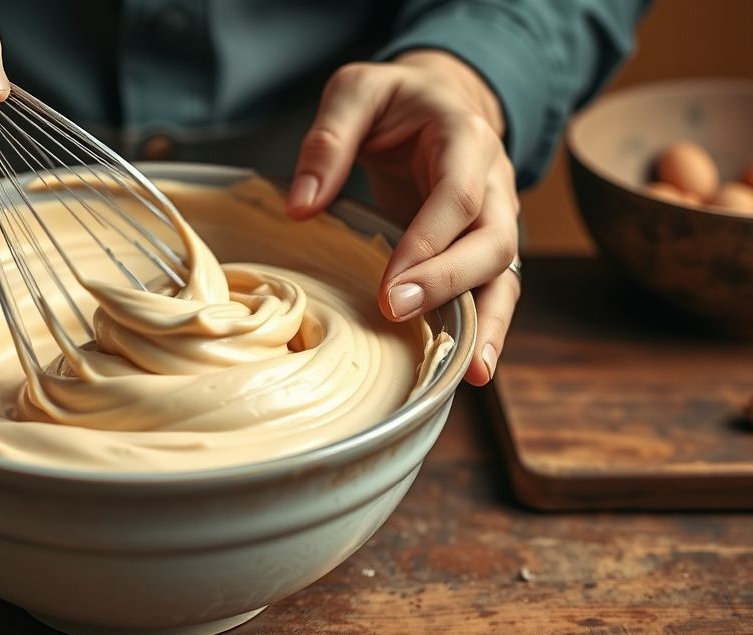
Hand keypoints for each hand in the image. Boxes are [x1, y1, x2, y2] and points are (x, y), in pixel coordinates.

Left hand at [286, 50, 519, 385]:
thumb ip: (327, 139)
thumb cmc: (396, 99)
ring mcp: (494, 218)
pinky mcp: (479, 246)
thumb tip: (299, 207)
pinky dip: (486, 329)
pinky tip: (472, 370)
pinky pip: (492, 289)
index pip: (457, 196)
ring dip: (490, 324)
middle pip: (492, 241)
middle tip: (399, 313)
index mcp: (465, 138)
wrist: (439, 99)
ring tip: (473, 373)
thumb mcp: (356, 91)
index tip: (391, 286)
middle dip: (450, 283)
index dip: (428, 243)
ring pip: (505, 274)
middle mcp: (494, 182)